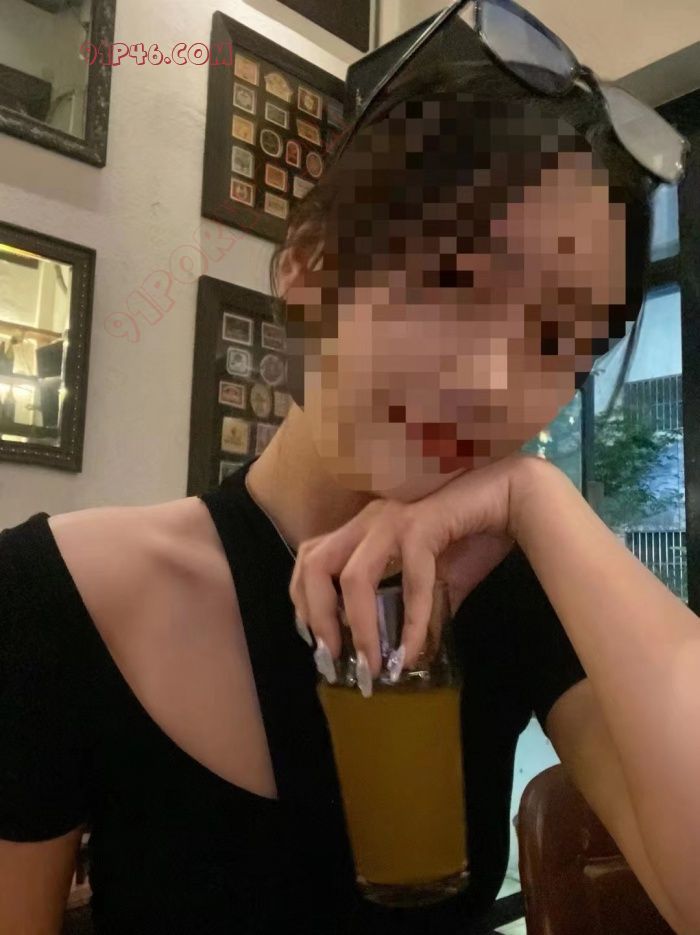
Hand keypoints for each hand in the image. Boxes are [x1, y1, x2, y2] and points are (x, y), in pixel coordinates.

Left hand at [289, 451, 539, 692]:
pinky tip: (414, 651)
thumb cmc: (473, 534)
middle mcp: (370, 519)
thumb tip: (404, 655)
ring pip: (354, 576)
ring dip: (357, 626)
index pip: (310, 559)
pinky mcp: (425, 524)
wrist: (514, 499)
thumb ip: (414, 609)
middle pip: (314, 563)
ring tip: (370, 665)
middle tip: (332, 659)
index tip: (315, 643)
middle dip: (316, 615)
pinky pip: (411, 580)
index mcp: (363, 527)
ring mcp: (395, 519)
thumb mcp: (435, 581)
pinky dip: (413, 621)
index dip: (303, 601)